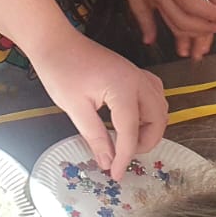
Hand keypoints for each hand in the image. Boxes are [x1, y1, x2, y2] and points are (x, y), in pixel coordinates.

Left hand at [28, 30, 165, 180]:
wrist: (55, 42)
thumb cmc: (61, 71)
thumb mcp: (75, 108)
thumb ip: (95, 136)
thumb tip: (107, 162)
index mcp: (123, 87)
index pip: (131, 131)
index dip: (125, 157)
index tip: (116, 175)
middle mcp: (138, 79)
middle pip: (157, 119)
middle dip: (145, 143)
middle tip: (123, 156)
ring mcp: (138, 74)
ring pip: (160, 106)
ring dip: (150, 127)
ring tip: (128, 140)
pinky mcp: (133, 72)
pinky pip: (154, 94)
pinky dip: (150, 111)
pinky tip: (134, 119)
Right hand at [148, 0, 215, 58]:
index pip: (191, 5)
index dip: (213, 15)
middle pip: (182, 20)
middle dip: (207, 28)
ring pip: (176, 25)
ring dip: (197, 35)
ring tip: (214, 41)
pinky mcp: (160, 2)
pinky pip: (172, 22)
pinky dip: (184, 35)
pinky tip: (190, 46)